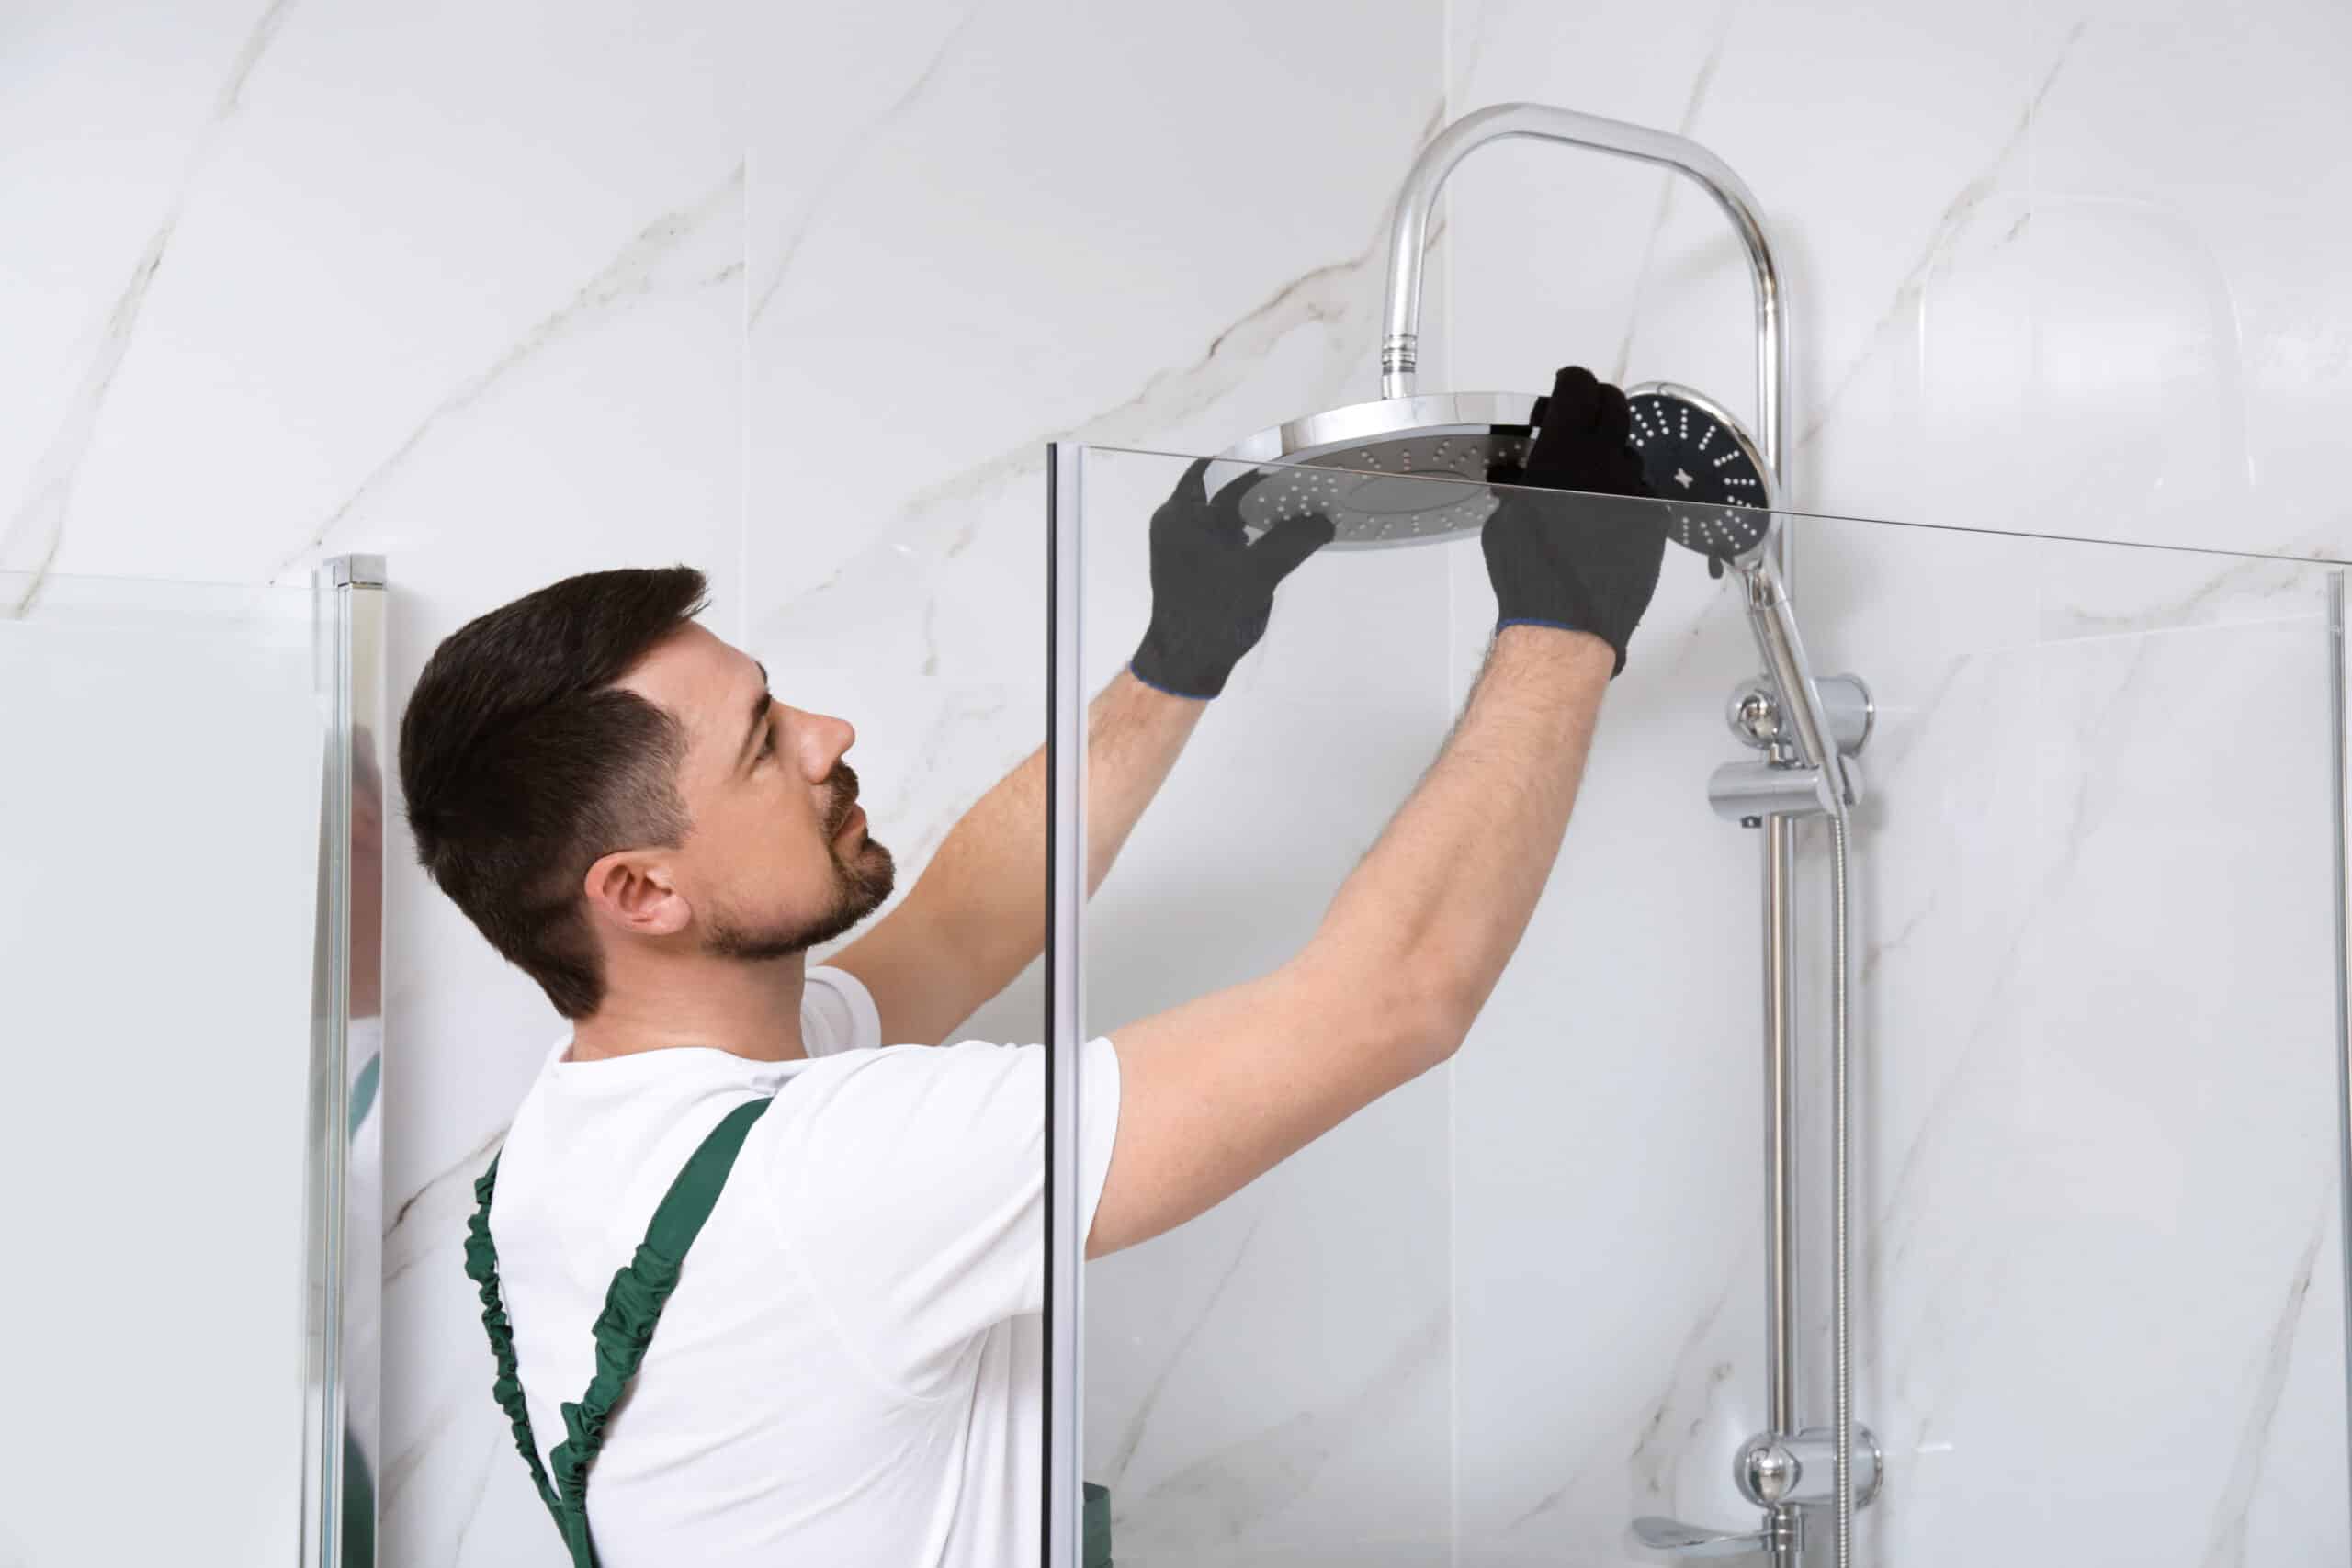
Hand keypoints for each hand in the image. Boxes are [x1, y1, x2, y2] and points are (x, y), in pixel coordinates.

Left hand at [1129, 460, 1335, 699]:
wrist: (1186, 662)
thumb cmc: (1214, 615)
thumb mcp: (1260, 574)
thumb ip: (1293, 541)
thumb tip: (1324, 521)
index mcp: (1183, 514)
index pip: (1222, 469)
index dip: (1256, 461)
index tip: (1291, 461)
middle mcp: (1176, 520)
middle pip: (1220, 485)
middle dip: (1258, 483)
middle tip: (1297, 482)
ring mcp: (1181, 540)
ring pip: (1221, 508)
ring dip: (1252, 505)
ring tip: (1291, 503)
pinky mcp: (1190, 558)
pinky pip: (1220, 529)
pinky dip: (1245, 526)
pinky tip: (1273, 532)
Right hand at [1480, 366, 1666, 676]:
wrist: (1568, 621)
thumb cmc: (1529, 572)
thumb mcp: (1507, 515)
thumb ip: (1521, 483)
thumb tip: (1522, 477)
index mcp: (1565, 452)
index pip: (1580, 389)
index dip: (1572, 382)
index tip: (1566, 385)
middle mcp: (1606, 461)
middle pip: (1615, 407)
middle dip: (1598, 405)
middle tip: (1583, 416)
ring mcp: (1635, 488)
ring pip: (1628, 452)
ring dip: (1610, 455)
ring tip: (1588, 481)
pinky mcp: (1653, 517)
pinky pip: (1640, 491)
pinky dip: (1623, 494)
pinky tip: (1605, 517)